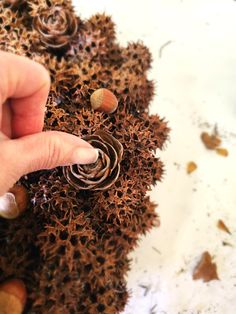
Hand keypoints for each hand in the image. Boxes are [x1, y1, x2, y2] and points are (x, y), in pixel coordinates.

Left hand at [0, 51, 97, 195]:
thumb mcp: (6, 164)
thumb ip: (50, 150)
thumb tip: (89, 151)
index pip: (35, 78)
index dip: (35, 115)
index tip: (20, 141)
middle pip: (16, 82)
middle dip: (16, 121)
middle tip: (3, 150)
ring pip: (0, 87)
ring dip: (0, 122)